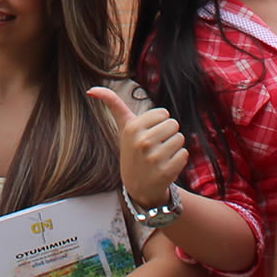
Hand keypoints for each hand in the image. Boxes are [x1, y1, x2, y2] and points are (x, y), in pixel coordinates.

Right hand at [89, 86, 186, 209]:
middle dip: (167, 134)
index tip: (149, 134)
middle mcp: (142, 142)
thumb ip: (112, 104)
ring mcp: (154, 158)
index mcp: (132, 128)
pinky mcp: (166, 172)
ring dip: (174, 147)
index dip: (159, 123)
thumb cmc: (133, 151)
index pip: (164, 114)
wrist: (138, 186)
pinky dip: (179, 160)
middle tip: (155, 147)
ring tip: (160, 156)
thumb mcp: (123, 128)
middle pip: (173, 124)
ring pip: (180, 138)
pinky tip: (166, 166)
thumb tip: (91, 89)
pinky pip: (184, 154)